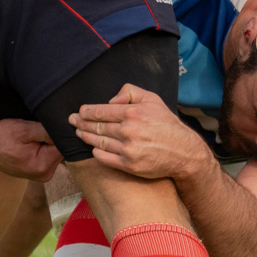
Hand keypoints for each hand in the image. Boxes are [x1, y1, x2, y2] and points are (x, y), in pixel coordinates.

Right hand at [0, 111, 60, 182]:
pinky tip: (35, 139)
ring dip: (50, 141)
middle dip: (56, 136)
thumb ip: (49, 131)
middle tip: (39, 127)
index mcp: (42, 166)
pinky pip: (50, 155)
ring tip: (34, 133)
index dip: (61, 131)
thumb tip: (69, 128)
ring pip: (56, 151)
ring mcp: (42, 174)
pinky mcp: (40, 171)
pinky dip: (46, 145)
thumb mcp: (25, 129)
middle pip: (62, 149)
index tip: (53, 122)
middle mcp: (45, 174)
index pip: (65, 145)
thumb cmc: (1, 135)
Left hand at [72, 83, 213, 180]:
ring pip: (98, 142)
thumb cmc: (166, 124)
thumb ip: (131, 92)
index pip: (102, 111)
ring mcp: (128, 150)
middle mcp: (129, 131)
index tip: (79, 111)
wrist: (183, 152)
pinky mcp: (129, 165)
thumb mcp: (153, 99)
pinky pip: (104, 158)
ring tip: (79, 132)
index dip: (87, 112)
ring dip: (86, 136)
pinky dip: (96, 152)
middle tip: (72, 121)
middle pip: (97, 126)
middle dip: (82, 123)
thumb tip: (111, 101)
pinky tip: (92, 148)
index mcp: (133, 113)